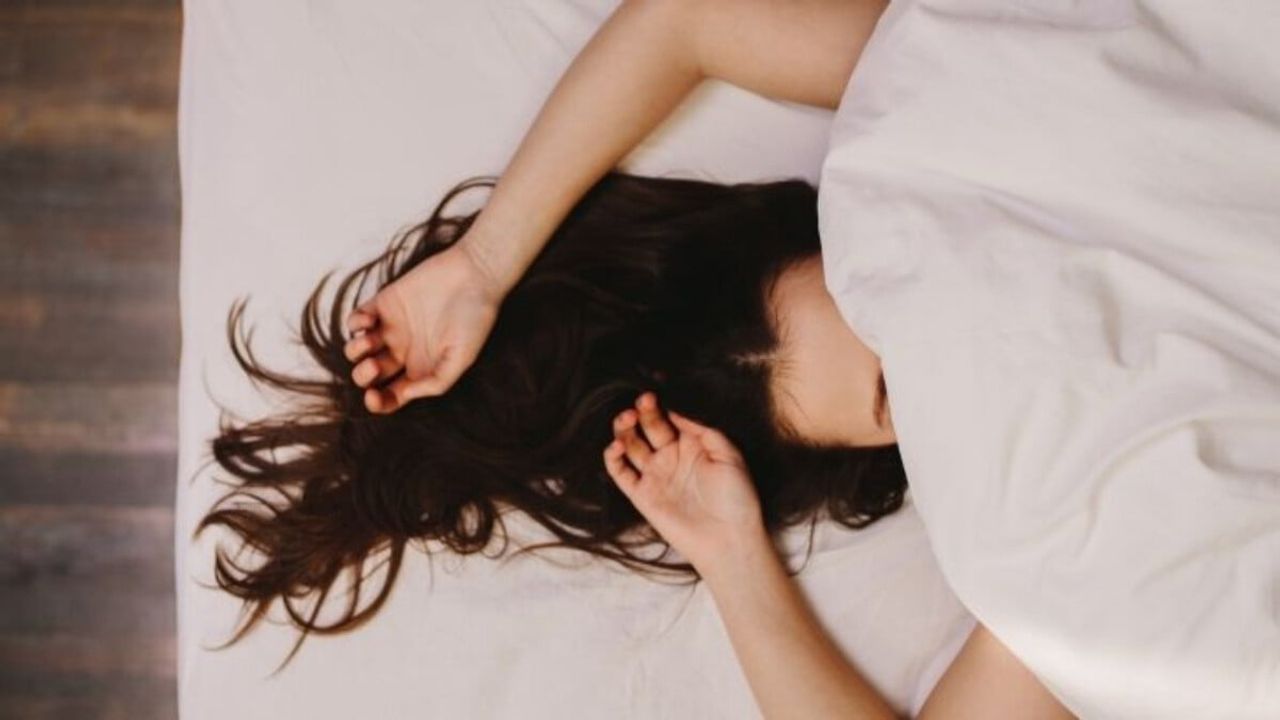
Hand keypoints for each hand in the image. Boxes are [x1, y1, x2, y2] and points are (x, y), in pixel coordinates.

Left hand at [343, 238, 504, 413]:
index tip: (373, 397)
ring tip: (369, 340)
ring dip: (355, 351)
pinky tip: (369, 320)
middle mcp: (403, 351)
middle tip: (375, 365)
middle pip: (369, 375)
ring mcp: (392, 327)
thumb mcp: (462, 358)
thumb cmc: (474, 317)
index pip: (391, 395)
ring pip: (357, 349)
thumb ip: (436, 382)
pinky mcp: (384, 303)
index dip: (378, 402)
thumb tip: (405, 395)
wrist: (475, 274)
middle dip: (363, 376)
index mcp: (421, 368)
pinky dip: (355, 322)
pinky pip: (356, 319)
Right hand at [603, 391, 765, 571]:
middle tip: (642, 401)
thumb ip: (703, 429)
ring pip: (630, 444)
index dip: (662, 404)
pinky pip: (620, 472)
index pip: (671, 417)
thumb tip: (677, 410)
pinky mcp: (642, 495)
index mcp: (693, 444)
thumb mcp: (729, 455)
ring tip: (626, 418)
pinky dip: (613, 457)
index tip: (656, 393)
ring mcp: (655, 475)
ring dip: (624, 428)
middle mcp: (671, 457)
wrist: (728, 539)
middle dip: (643, 411)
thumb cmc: (736, 498)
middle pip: (648, 426)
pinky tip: (617, 445)